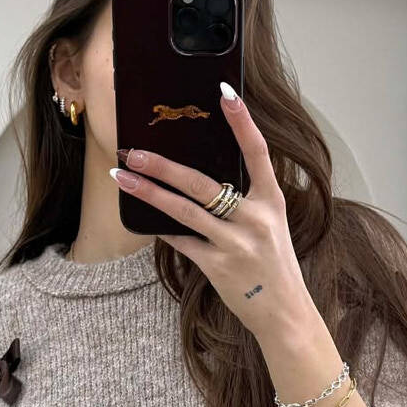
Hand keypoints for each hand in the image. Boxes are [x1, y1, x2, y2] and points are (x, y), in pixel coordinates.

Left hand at [110, 83, 309, 337]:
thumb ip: (245, 201)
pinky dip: (161, 230)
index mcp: (271, 201)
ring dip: (150, 193)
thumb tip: (201, 178)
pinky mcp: (219, 266)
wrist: (283, 313)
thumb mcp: (270, 225)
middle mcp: (255, 219)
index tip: (224, 93)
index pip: (257, 152)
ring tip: (123, 178)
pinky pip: (182, 241)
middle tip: (134, 151)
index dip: (242, 122)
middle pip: (203, 184)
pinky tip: (141, 219)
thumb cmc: (274, 266)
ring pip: (184, 211)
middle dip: (164, 166)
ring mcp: (236, 243)